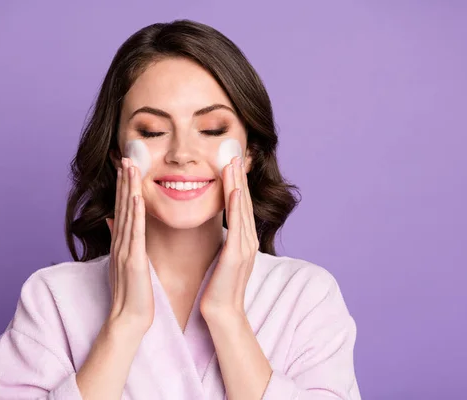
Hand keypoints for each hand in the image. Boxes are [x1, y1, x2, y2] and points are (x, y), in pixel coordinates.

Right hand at [105, 157, 153, 334]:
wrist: (128, 318)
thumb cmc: (130, 293)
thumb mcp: (123, 261)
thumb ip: (118, 239)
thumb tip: (112, 219)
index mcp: (121, 242)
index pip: (122, 208)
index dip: (123, 186)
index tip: (125, 166)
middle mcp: (120, 242)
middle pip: (121, 205)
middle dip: (124, 180)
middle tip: (125, 156)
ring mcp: (125, 251)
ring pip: (126, 214)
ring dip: (127, 189)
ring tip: (129, 167)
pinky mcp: (134, 261)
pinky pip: (135, 233)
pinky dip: (134, 214)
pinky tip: (136, 197)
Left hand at [200, 156, 258, 318]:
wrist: (222, 313)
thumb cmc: (218, 287)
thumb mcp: (222, 259)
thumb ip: (225, 241)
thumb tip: (220, 229)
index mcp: (243, 240)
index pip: (240, 206)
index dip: (236, 183)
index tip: (229, 163)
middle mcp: (248, 240)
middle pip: (244, 202)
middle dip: (238, 177)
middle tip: (233, 153)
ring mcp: (245, 247)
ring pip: (242, 209)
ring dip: (237, 185)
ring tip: (232, 163)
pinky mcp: (237, 255)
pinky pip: (237, 226)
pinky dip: (237, 207)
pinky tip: (235, 191)